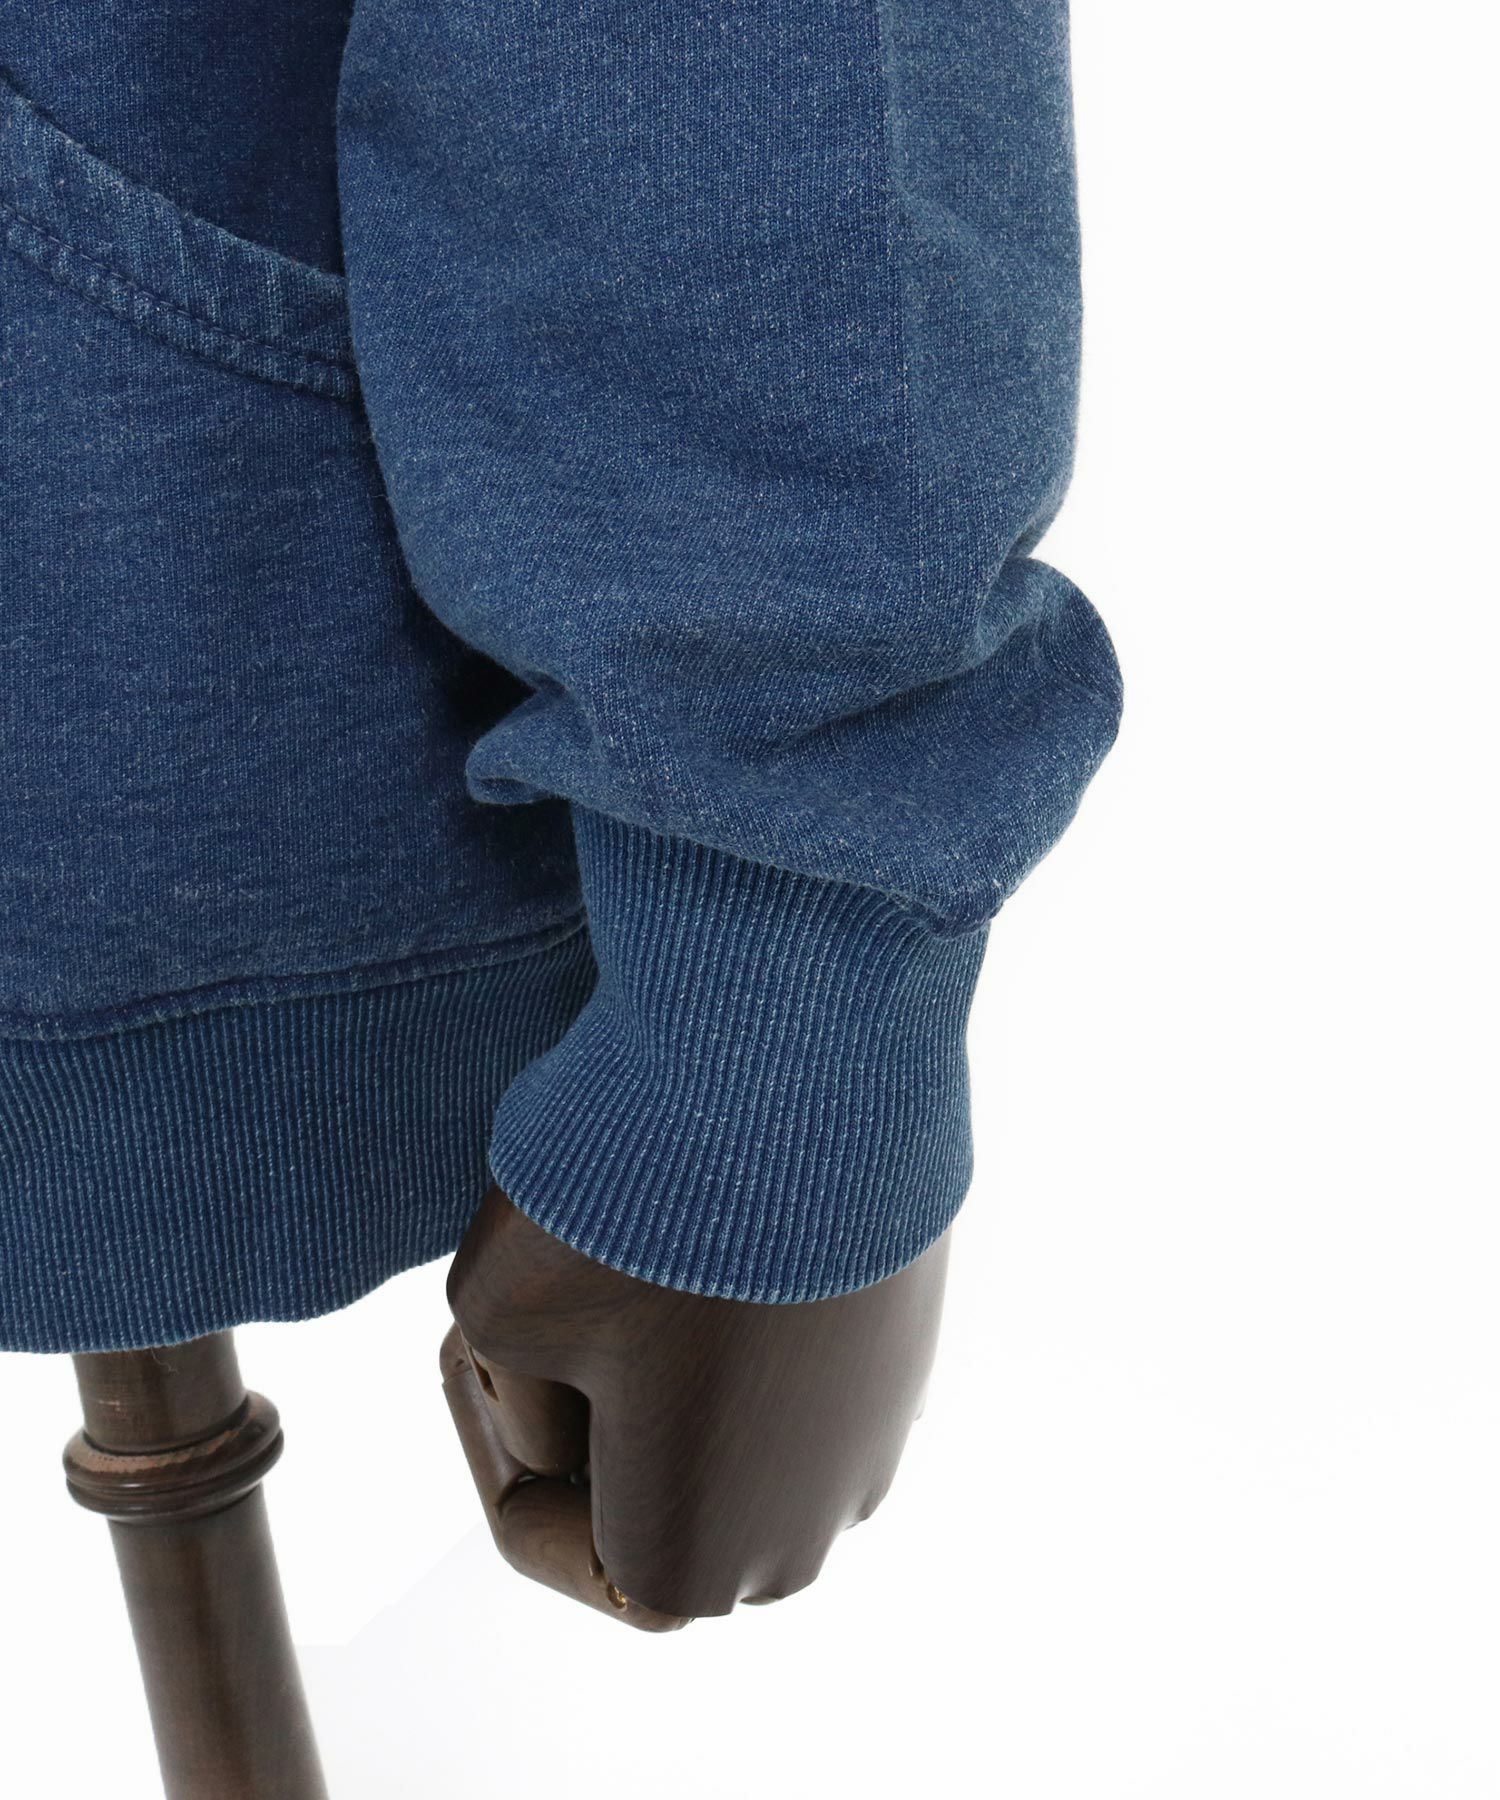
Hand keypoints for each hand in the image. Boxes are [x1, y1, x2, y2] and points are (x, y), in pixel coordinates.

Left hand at [441, 1187, 948, 1626]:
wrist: (796, 1067)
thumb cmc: (626, 1205)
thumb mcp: (489, 1316)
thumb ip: (518, 1398)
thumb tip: (576, 1405)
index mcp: (689, 1560)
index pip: (547, 1524)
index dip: (495, 1428)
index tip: (480, 1335)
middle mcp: (798, 1532)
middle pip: (646, 1486)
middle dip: (586, 1409)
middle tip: (549, 1293)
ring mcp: (870, 1440)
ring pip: (727, 1424)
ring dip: (668, 1362)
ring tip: (622, 1245)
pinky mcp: (906, 1352)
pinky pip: (798, 1365)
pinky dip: (743, 1315)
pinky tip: (709, 1220)